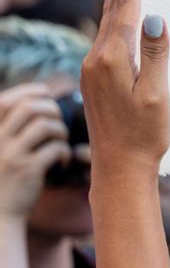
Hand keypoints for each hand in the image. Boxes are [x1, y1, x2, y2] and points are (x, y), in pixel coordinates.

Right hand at [0, 83, 70, 220]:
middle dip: (52, 110)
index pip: (5, 101)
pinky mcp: (28, 170)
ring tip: (60, 143)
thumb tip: (41, 97)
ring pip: (46, 126)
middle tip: (58, 124)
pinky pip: (56, 148)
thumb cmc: (6, 177)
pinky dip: (65, 153)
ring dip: (61, 132)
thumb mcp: (2, 148)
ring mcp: (11, 155)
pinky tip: (62, 162)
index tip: (45, 92)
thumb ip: (13, 127)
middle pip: (30, 108)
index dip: (28, 91)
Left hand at [80, 0, 169, 178]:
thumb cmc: (145, 134)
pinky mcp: (96, 76)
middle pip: (112, 5)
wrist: (117, 168)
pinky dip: (116, 14)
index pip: (123, 4)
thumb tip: (157, 15)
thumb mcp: (156, 95)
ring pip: (108, 19)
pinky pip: (108, 35)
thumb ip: (157, 54)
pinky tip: (116, 6)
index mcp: (112, 57)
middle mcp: (97, 58)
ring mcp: (93, 67)